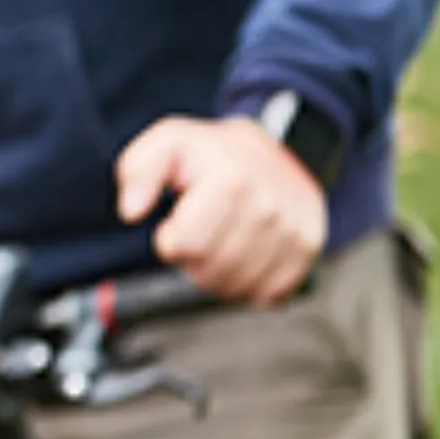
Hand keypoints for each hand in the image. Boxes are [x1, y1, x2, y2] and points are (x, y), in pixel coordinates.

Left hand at [115, 115, 327, 303]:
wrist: (277, 149)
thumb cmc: (213, 153)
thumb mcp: (166, 144)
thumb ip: (137, 173)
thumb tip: (131, 211)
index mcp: (232, 181)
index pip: (185, 246)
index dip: (170, 240)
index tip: (178, 221)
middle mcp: (269, 208)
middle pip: (210, 271)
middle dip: (191, 260)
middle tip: (198, 233)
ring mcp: (294, 231)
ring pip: (237, 288)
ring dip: (217, 275)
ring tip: (219, 242)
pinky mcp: (307, 250)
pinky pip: (266, 294)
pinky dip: (246, 284)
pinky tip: (242, 257)